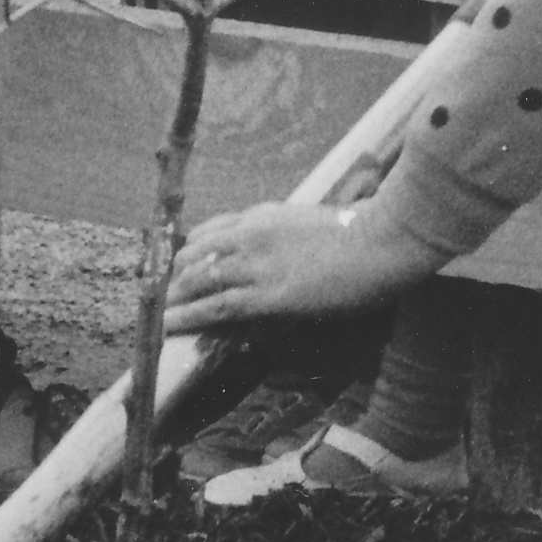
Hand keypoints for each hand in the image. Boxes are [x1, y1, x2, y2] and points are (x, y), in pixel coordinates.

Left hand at [165, 199, 439, 329]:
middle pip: (195, 254)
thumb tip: (282, 252)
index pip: (211, 231)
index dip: (189, 252)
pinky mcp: (268, 294)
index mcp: (265, 214)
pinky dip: (188, 316)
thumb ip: (289, 234)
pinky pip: (216, 305)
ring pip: (198, 280)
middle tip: (164, 297)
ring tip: (158, 317)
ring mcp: (258, 263)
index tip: (178, 268)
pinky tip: (170, 326)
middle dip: (174, 276)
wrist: (384, 241)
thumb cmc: (363, 233)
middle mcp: (252, 234)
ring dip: (174, 300)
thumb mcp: (316, 223)